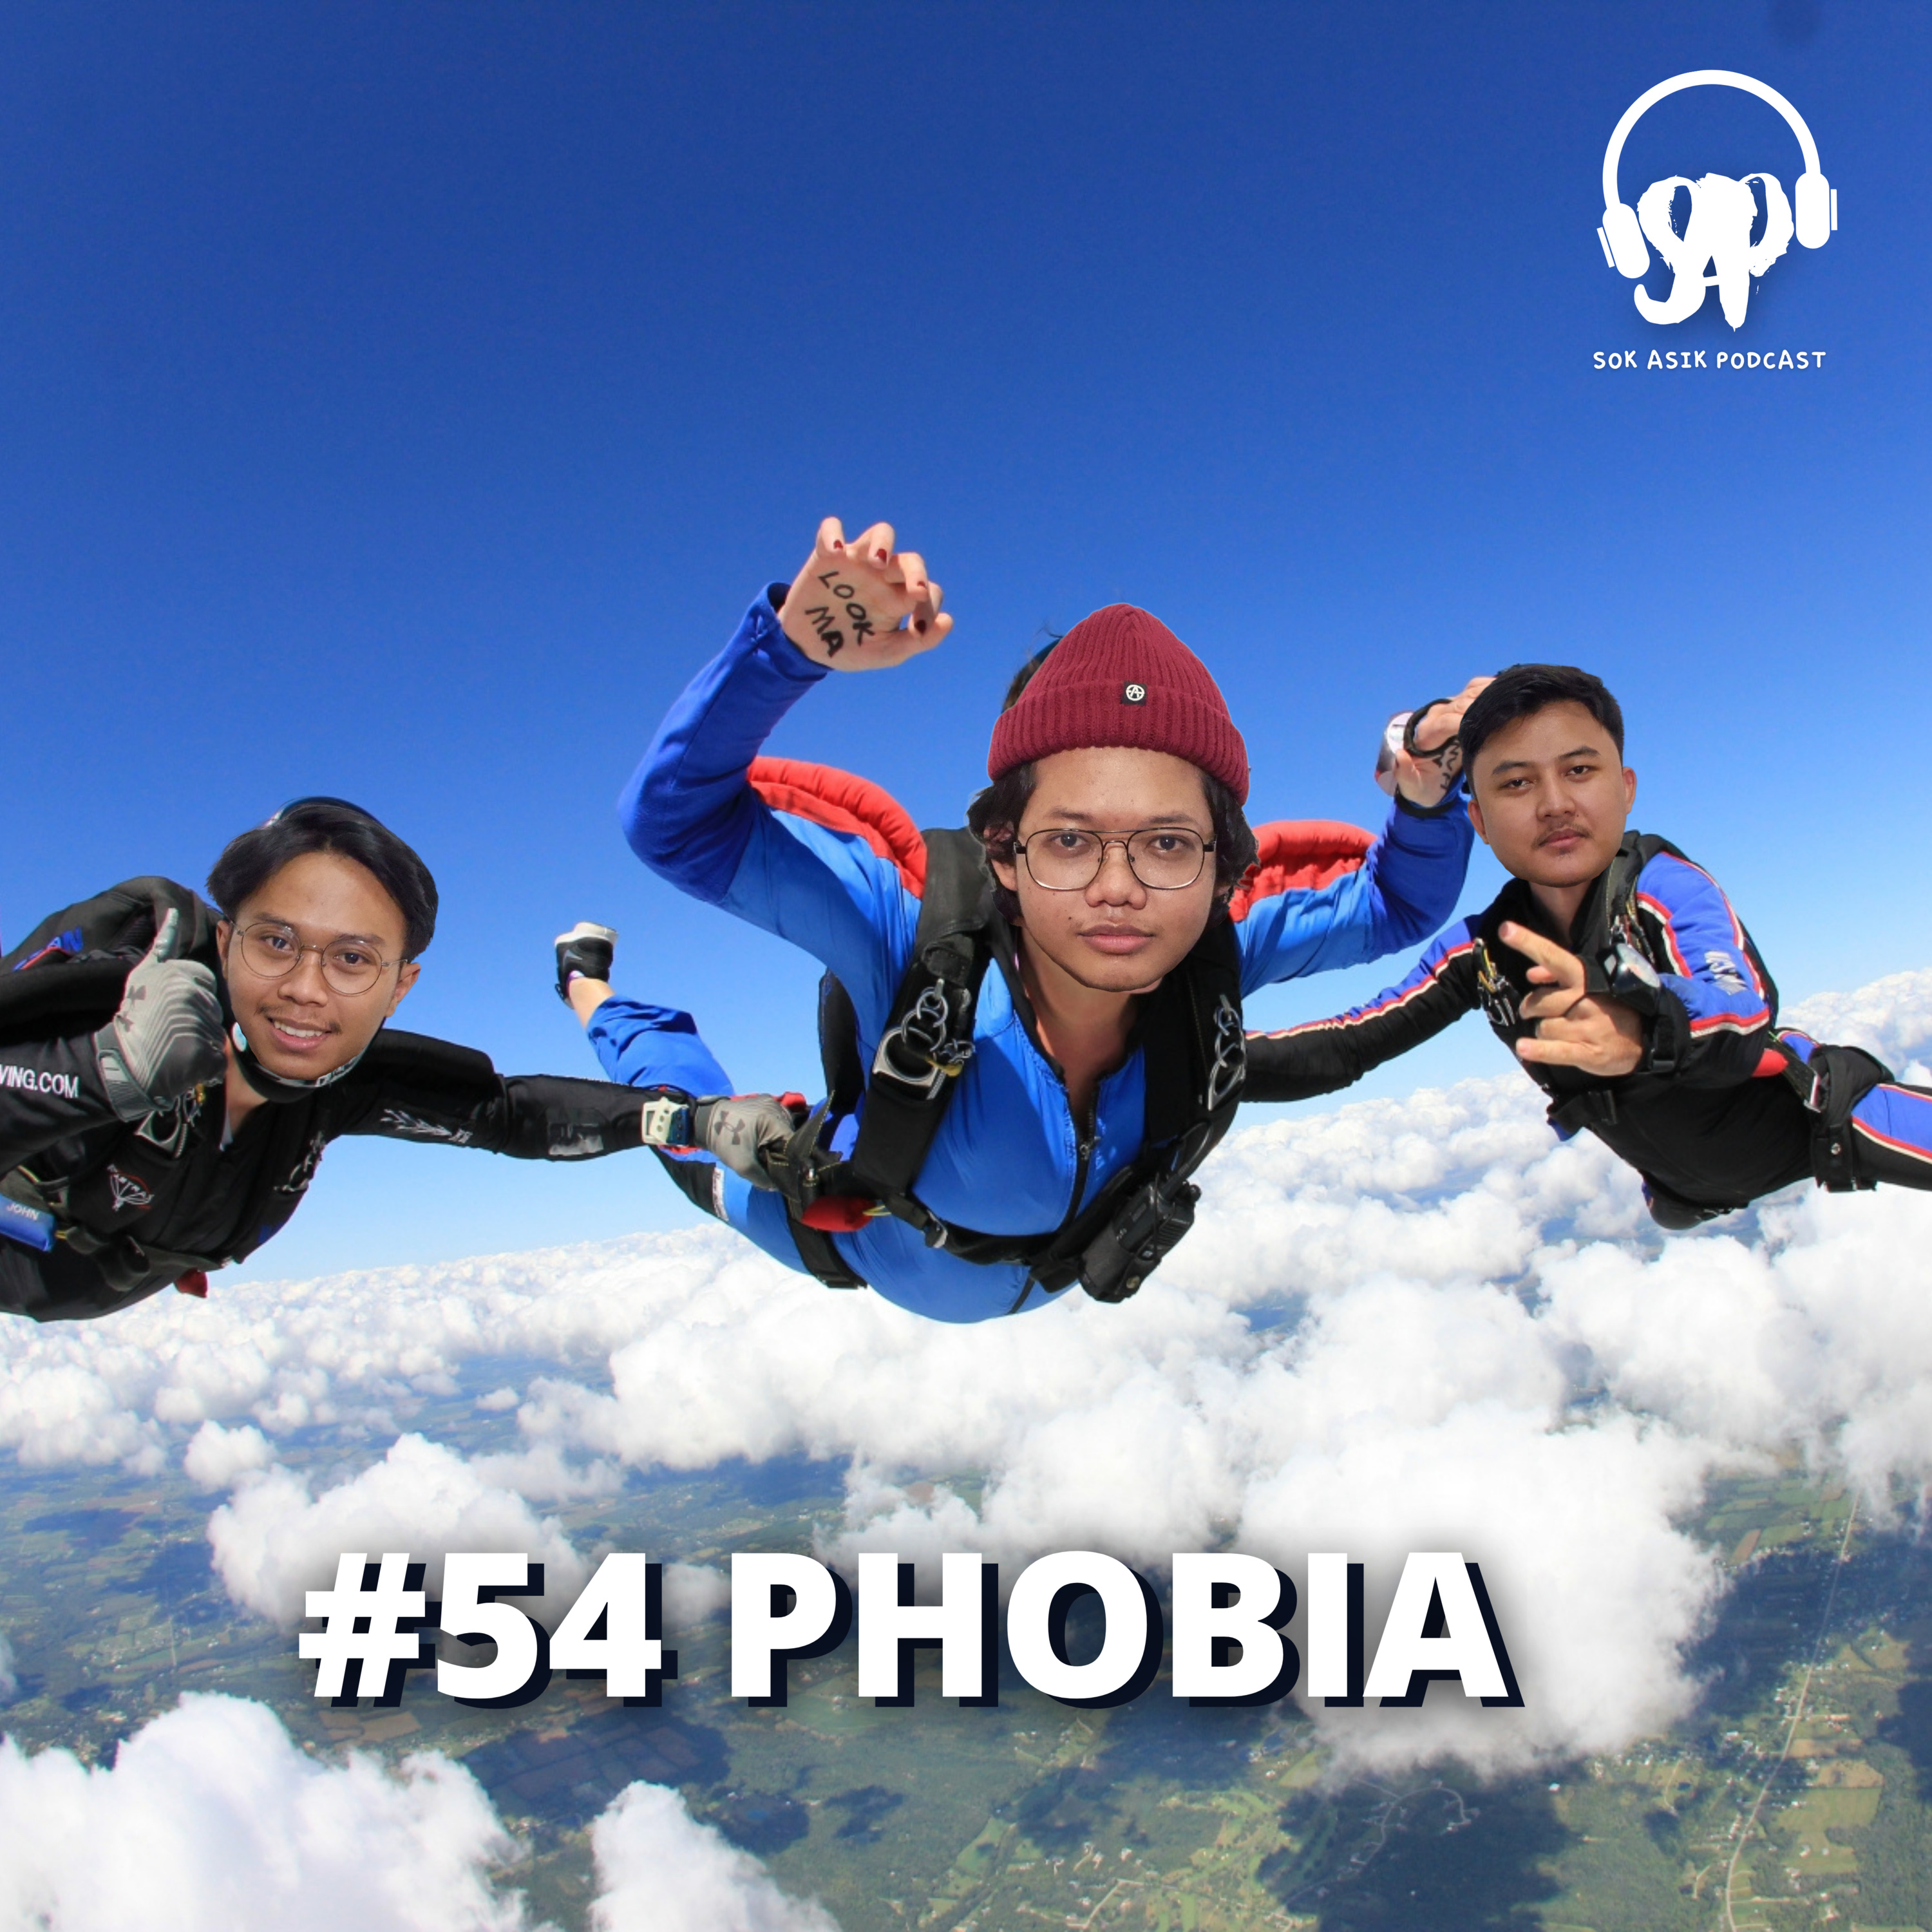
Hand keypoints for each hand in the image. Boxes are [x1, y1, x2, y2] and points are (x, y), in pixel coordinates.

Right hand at [92, 909, 226, 1119]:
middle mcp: (190, 995)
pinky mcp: (202, 1049)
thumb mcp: (144, 972)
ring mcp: (197, 1022)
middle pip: (213, 1005)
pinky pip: (217, 1053)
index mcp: (180, 974)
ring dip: (201, 1037)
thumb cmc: (136, 1013)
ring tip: (174, 1041)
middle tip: (172, 1024)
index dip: (194, 996)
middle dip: (199, 1016)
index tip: (172, 1005)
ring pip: (215, 1029)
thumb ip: (163, 945)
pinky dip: (205, 1059)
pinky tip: (182, 1058)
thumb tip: (174, 912)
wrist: (125, 1056)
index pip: (208, 983)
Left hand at [695, 1094, 796, 1189]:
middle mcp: (777, 1106)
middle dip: (782, 1148)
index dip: (789, 1158)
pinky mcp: (765, 1101)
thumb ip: (763, 1179)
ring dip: (778, 1139)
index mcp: (774, 1118)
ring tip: (764, 1148)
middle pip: (790, 1134)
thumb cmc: (724, 1141)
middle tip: (769, 1159)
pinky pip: (777, 1119)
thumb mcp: (743, 1165)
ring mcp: (771, 1101)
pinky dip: (773, 1130)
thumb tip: (778, 1186)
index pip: (793, 1142)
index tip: (779, 1167)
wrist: (706, 1122)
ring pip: (784, 1127)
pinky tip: (762, 1138)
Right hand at [777, 518, 951, 671]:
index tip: (917, 629)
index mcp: (900, 598)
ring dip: (883, 543)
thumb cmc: (851, 645)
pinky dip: (832, 533)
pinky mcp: (826, 556)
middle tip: (916, 592)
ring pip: (882, 532)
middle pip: (910, 560)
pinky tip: (834, 552)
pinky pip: (831, 528)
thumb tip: (948, 620)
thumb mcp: (886, 652)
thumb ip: (917, 641)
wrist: (808, 648)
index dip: (929, 606)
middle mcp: (884, 576)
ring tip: (878, 563)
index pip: (928, 591)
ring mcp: (857, 562)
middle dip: (917, 573)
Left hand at [1388, 675, 1493, 806]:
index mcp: (1425, 734)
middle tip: (1502, 717)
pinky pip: (1477, 690)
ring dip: (1489, 694)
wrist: (1430, 781)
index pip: (1444, 721)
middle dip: (1480, 708)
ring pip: (1470, 692)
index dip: (1463, 722)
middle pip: (1461, 704)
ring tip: (1508, 702)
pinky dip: (1491, 689)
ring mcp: (1450, 710)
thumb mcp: (1411, 786)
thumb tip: (1401, 754)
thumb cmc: (1423, 786)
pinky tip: (1505, 694)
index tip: (1482, 729)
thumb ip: (1404, 773)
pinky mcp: (1462, 708)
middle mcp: (1436, 716)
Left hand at [1501, 922, 1644, 1076]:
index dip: (1528, 943)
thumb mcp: (1589, 983)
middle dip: (1532, 1008)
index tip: (1505, 929)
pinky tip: (1524, 1048)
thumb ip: (1557, 975)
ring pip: (1542, 1028)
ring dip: (1544, 1032)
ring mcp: (1588, 1027)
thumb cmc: (1608, 1006)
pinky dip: (1537, 1050)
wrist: (1645, 1038)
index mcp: (1584, 978)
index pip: (1552, 956)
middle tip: (1538, 1012)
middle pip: (1537, 1002)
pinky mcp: (1588, 1052)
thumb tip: (1531, 973)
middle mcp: (1585, 999)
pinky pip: (1554, 1050)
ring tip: (1563, 1032)